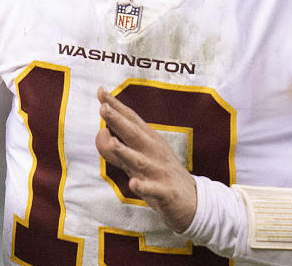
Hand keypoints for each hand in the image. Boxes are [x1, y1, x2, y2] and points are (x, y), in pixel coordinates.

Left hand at [95, 87, 196, 232]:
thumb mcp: (139, 160)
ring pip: (140, 161)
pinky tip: (134, 183)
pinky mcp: (165, 192)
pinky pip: (153, 189)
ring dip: (126, 152)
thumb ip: (117, 150)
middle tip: (103, 108)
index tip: (101, 91)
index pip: (131, 121)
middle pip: (134, 135)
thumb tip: (99, 133)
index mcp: (149, 142)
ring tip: (112, 143)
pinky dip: (144, 186)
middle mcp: (154, 153)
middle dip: (119, 121)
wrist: (192, 200)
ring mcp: (160, 172)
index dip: (116, 107)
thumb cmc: (161, 175)